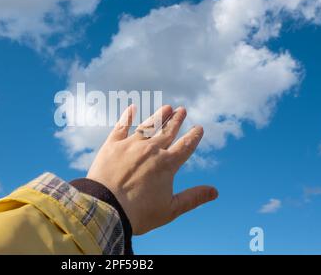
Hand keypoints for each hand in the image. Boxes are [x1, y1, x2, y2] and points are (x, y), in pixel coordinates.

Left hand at [87, 105, 217, 234]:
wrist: (105, 208)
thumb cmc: (138, 213)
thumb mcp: (170, 209)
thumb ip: (193, 198)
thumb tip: (215, 191)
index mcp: (167, 164)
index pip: (185, 146)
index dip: (193, 136)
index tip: (198, 128)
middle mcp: (151, 150)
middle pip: (168, 131)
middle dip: (176, 120)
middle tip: (182, 110)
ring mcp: (131, 145)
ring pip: (149, 126)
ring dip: (159, 116)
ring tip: (167, 107)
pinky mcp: (112, 145)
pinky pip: (121, 127)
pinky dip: (127, 117)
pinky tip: (131, 108)